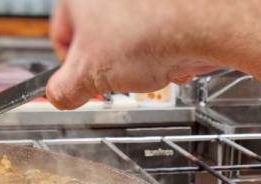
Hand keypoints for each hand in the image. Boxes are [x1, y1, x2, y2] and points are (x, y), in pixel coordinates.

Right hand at [47, 0, 224, 108]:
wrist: (202, 24)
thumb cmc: (147, 34)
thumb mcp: (88, 75)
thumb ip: (63, 90)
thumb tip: (58, 96)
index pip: (62, 36)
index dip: (71, 67)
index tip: (81, 83)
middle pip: (99, 39)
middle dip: (111, 65)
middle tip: (117, 78)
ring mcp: (141, 1)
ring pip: (131, 39)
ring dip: (138, 62)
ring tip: (148, 67)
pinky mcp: (168, 8)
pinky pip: (157, 34)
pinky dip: (162, 52)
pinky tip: (168, 60)